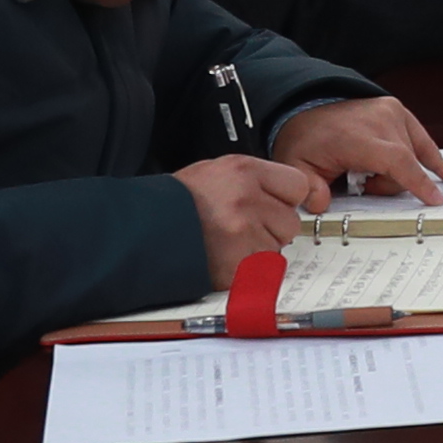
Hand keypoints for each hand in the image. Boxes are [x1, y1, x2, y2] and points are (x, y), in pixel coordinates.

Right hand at [175, 153, 326, 260]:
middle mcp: (247, 201)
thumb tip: (289, 195)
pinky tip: (224, 257)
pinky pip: (260, 271)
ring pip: (277, 249)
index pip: (298, 186)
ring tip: (228, 241)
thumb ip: (257, 181)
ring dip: (258, 250)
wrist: (144, 228)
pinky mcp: (237, 265)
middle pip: (290, 222)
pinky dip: (246, 270)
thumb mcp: (218, 171)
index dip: (286, 199)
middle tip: (243, 227)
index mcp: (244, 172)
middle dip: (272, 228)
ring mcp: (243, 234)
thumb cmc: (179, 201)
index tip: (275, 205)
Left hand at [274, 97, 442, 204]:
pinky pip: (421, 140)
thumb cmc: (305, 139)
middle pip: (405, 164)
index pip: (396, 160)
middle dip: (387, 183)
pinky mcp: (398, 110)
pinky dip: (431, 158)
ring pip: (414, 155)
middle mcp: (380, 120)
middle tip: (361, 182)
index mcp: (357, 135)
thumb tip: (320, 203)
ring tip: (371, 173)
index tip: (434, 200)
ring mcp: (392, 112)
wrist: (306, 105)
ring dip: (398, 171)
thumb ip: (308, 187)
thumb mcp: (296, 165)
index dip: (417, 182)